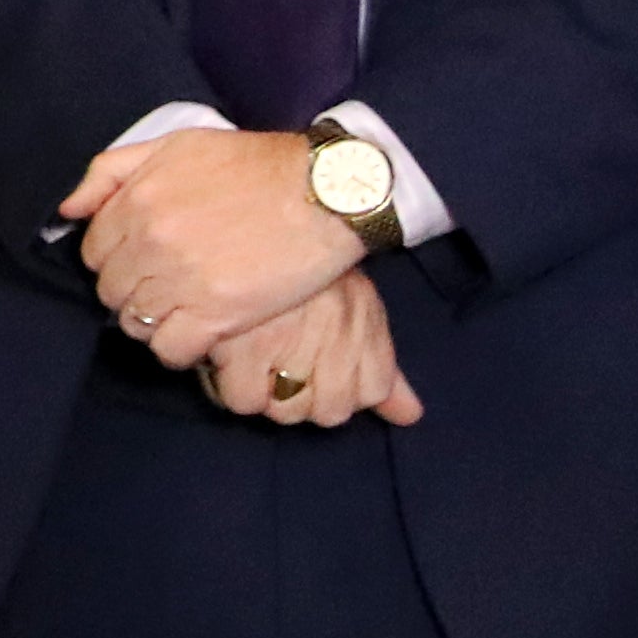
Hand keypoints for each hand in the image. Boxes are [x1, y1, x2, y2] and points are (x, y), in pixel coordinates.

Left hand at [61, 125, 363, 371]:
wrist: (326, 191)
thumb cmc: (255, 164)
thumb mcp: (176, 146)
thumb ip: (112, 172)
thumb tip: (68, 209)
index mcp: (136, 202)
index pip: (93, 252)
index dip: (114, 260)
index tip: (139, 263)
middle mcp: (151, 242)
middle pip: (111, 290)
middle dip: (131, 291)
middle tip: (161, 289)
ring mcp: (182, 280)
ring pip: (136, 322)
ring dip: (152, 322)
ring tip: (179, 313)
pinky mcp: (219, 313)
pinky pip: (172, 349)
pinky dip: (177, 350)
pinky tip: (196, 338)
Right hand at [190, 270, 422, 429]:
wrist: (257, 220)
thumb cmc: (305, 271)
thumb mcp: (357, 308)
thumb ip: (383, 368)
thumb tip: (409, 417)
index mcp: (366, 326)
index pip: (371, 393)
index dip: (343, 389)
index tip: (318, 365)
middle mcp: (337, 336)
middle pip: (329, 412)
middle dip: (305, 398)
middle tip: (282, 367)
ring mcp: (289, 343)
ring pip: (285, 412)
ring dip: (269, 395)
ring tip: (253, 362)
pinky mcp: (240, 346)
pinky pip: (243, 400)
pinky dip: (232, 388)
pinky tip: (228, 360)